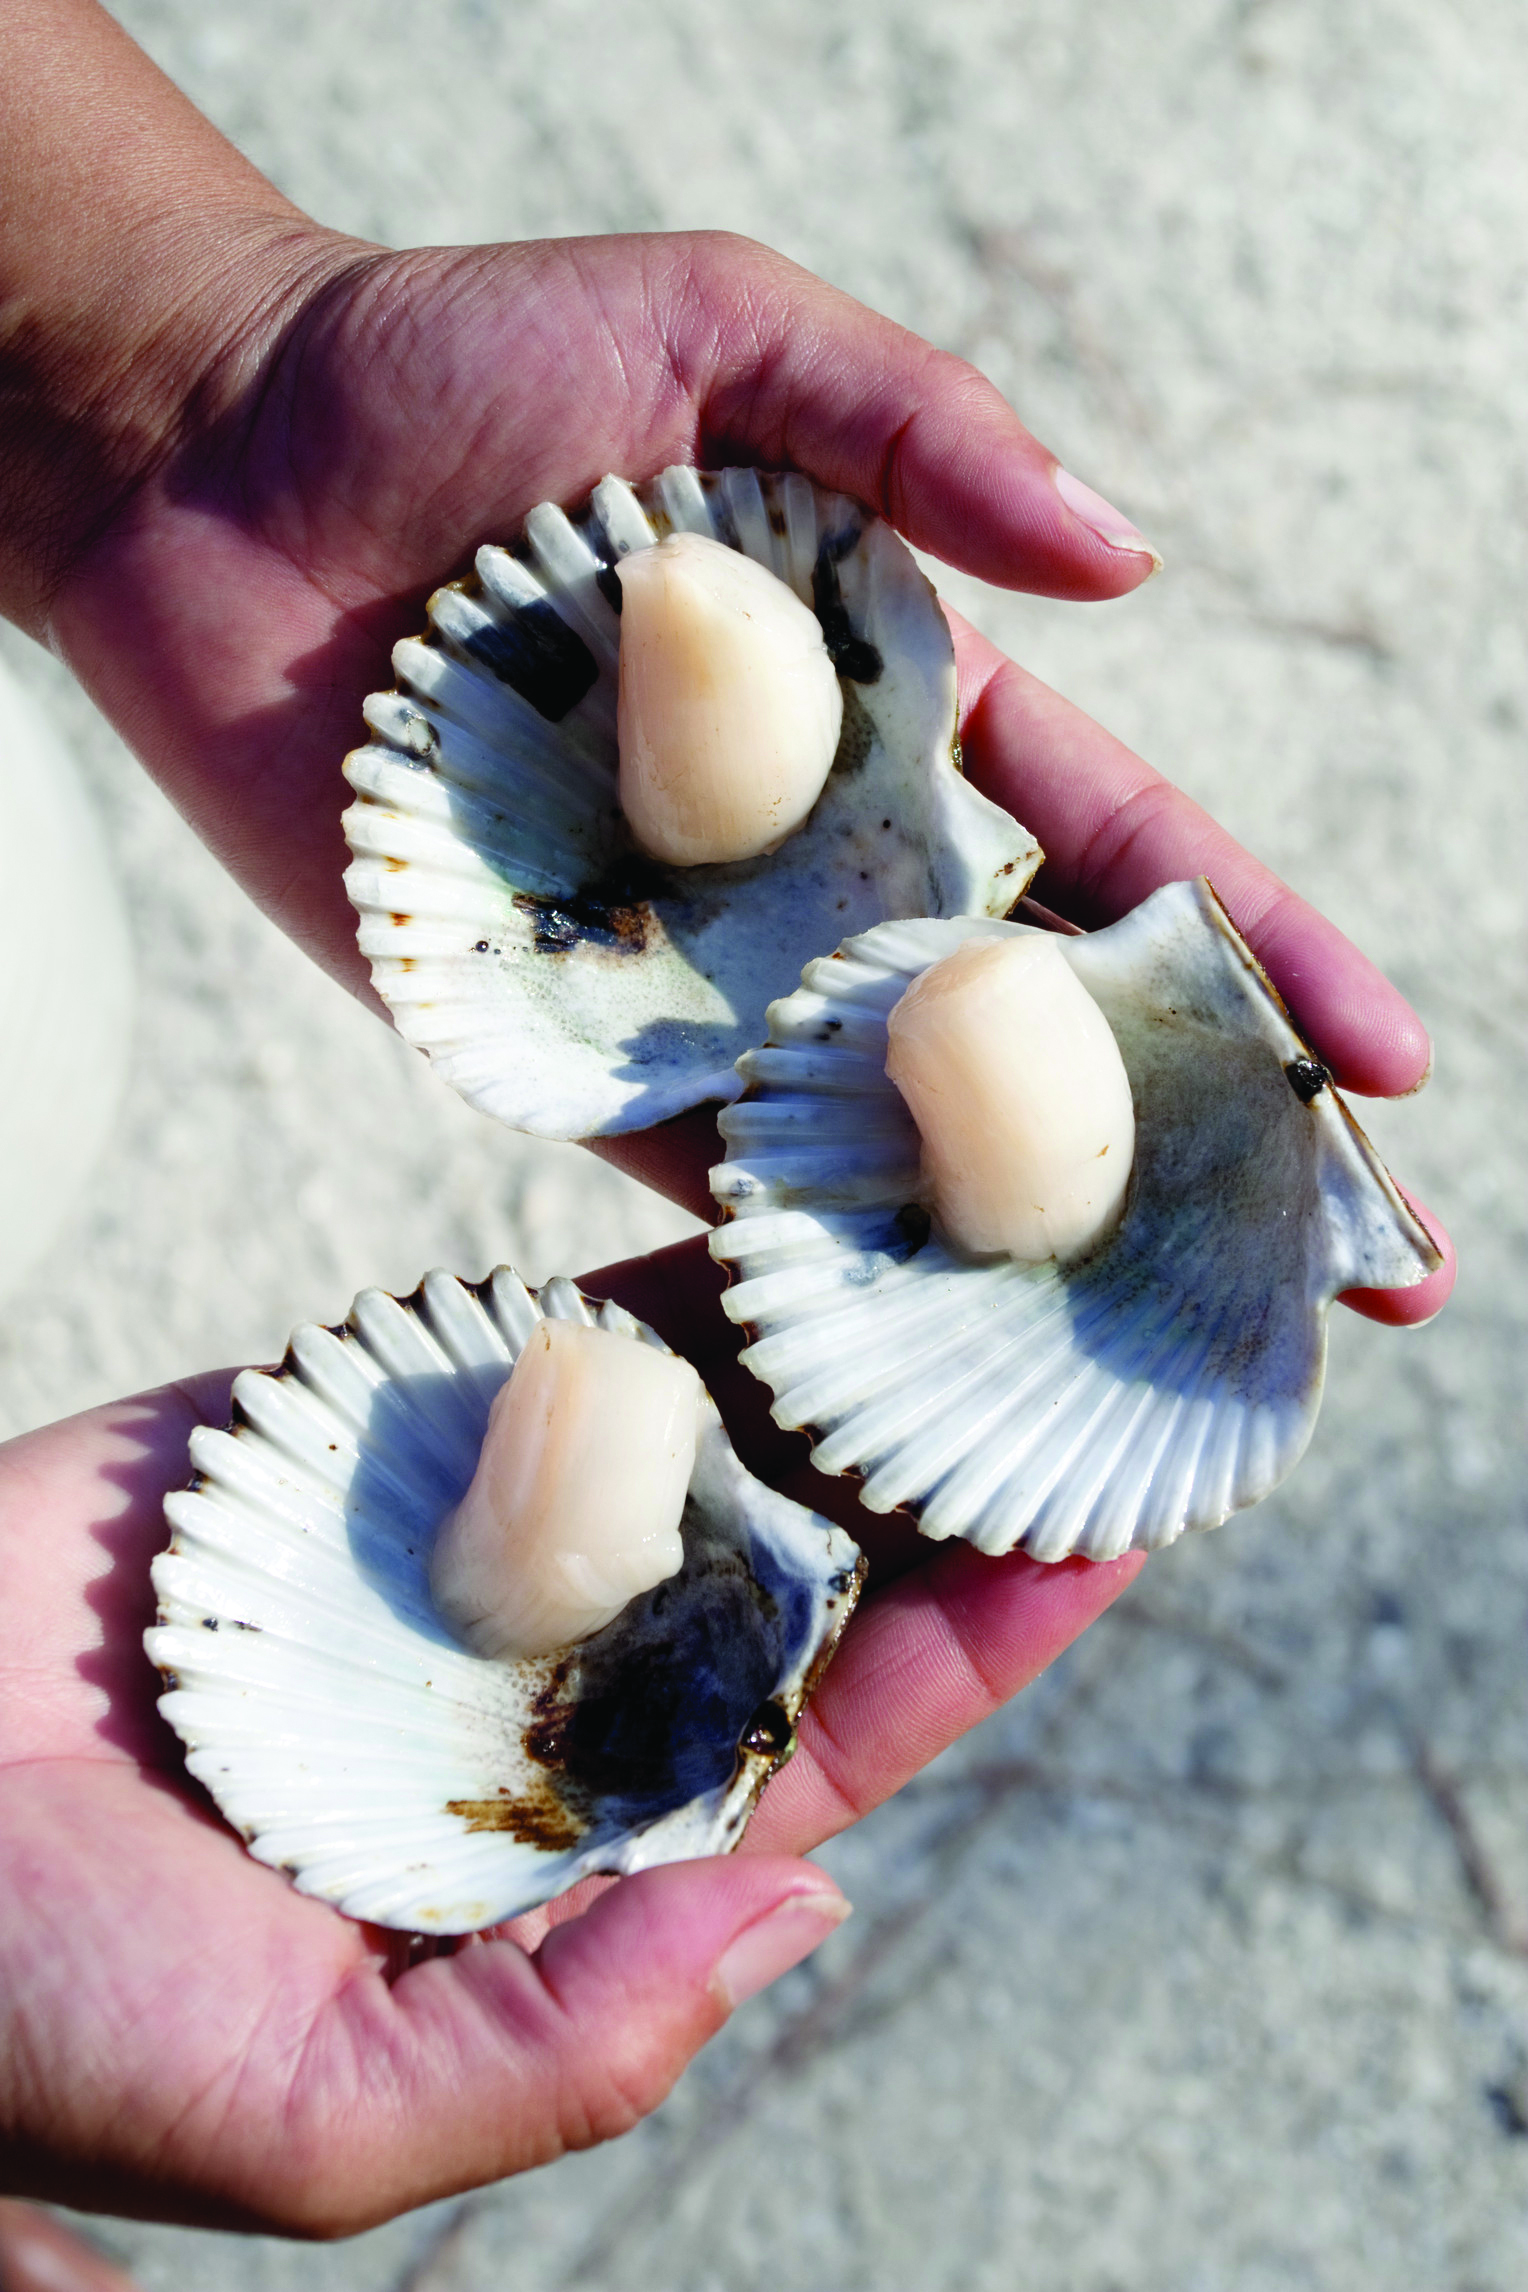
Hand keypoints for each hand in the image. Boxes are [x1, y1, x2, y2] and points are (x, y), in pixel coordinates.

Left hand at [0, 10, 1448, 1319]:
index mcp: (895, 711)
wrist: (204, 464)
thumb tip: (1129, 564)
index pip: (1123, 854)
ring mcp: (696, 969)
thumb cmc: (457, 368)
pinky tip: (902, 1366)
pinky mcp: (549, 1039)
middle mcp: (821, 864)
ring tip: (1154, 1374)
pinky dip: (792, 1265)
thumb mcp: (717, 335)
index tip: (1394, 1067)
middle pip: (1049, 1031)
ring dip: (1032, 1250)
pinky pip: (688, 1171)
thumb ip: (916, 430)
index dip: (1263, 956)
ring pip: (900, 1133)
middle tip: (1355, 1282)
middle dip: (1205, 1150)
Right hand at [0, 1235, 1133, 2233]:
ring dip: (820, 1352)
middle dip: (926, 1468)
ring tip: (964, 1249)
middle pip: (786, 1561)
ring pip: (684, 1431)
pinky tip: (774, 1211)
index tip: (1104, 1531)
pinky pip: (535, 1337)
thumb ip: (566, 2040)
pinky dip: (652, 1284)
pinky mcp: (361, 1418)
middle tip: (1077, 1349)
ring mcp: (459, 1536)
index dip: (969, 1640)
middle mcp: (540, 1682)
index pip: (818, 1736)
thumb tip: (811, 1907)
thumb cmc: (27, 2005)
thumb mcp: (311, 2116)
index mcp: (561, 1849)